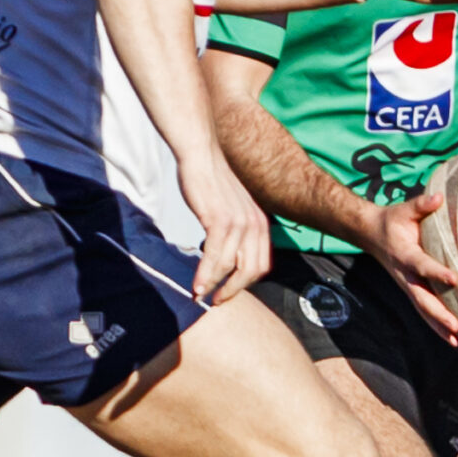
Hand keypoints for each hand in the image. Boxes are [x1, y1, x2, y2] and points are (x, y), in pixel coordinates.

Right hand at [179, 152, 271, 303]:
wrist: (201, 156)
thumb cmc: (211, 182)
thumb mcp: (233, 209)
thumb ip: (235, 230)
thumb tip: (225, 256)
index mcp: (260, 224)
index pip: (260, 265)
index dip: (245, 283)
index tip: (228, 292)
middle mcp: (255, 226)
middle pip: (250, 271)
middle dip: (233, 290)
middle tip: (216, 301)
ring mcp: (239, 224)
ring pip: (230, 267)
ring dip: (214, 286)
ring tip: (200, 296)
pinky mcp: (220, 221)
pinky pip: (214, 257)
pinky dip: (205, 275)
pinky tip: (196, 285)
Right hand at [363, 190, 457, 343]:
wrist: (370, 234)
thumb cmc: (392, 221)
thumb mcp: (404, 210)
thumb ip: (422, 204)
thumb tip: (440, 197)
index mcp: (404, 255)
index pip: (422, 265)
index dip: (437, 273)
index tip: (455, 279)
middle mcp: (404, 276)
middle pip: (422, 299)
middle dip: (438, 314)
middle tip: (456, 327)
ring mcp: (406, 286)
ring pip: (422, 310)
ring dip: (438, 327)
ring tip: (456, 342)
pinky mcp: (410, 291)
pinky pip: (423, 312)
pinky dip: (436, 326)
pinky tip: (453, 340)